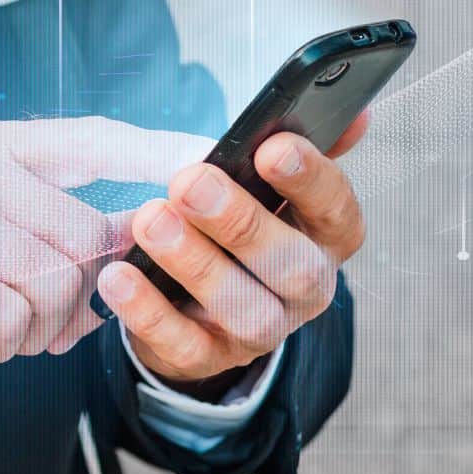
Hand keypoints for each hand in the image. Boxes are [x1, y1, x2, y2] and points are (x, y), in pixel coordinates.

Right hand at [0, 117, 208, 387]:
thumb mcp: (5, 235)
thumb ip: (72, 230)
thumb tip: (152, 242)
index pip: (93, 139)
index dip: (153, 150)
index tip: (206, 157)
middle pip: (85, 234)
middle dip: (77, 297)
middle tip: (41, 320)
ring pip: (54, 281)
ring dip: (39, 328)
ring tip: (1, 327)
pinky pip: (12, 316)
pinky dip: (3, 345)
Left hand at [94, 113, 370, 389]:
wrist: (191, 298)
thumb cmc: (231, 222)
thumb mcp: (263, 182)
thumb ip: (297, 143)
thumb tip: (355, 114)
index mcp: (324, 237)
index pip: (338, 210)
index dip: (310, 180)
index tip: (271, 147)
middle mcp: (305, 288)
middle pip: (294, 266)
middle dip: (241, 222)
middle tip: (190, 182)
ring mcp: (260, 330)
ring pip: (245, 310)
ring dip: (195, 264)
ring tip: (149, 221)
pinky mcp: (209, 359)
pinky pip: (184, 346)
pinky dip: (148, 311)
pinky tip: (117, 276)